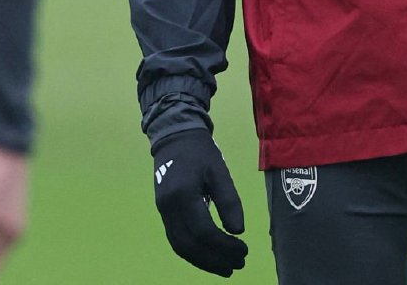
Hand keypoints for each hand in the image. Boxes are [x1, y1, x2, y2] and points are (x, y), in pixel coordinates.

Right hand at [152, 129, 247, 276]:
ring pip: (181, 247)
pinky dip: (193, 253)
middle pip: (190, 245)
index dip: (224, 246)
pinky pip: (176, 240)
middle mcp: (169, 208)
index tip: (243, 250)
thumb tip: (237, 231)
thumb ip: (228, 200)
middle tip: (238, 265)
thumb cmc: (200, 153)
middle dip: (214, 260)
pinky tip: (209, 256)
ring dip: (203, 261)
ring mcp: (163, 212)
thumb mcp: (219, 171)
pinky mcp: (164, 213)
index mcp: (183, 195)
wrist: (175, 138)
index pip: (203, 231)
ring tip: (226, 268)